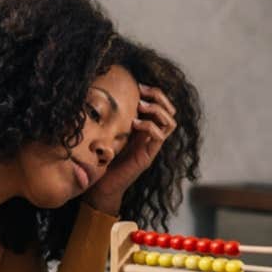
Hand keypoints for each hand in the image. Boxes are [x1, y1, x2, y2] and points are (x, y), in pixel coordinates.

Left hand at [85, 84, 176, 214]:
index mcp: (144, 128)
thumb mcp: (108, 131)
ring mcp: (151, 146)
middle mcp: (151, 136)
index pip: (161, 105)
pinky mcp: (147, 156)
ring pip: (170, 123)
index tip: (138, 85)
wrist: (101, 185)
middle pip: (170, 111)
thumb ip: (113, 116)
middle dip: (158, 97)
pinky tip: (134, 124)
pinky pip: (159, 137)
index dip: (153, 92)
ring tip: (140, 107)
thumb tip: (104, 92)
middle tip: (141, 92)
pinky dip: (149, 126)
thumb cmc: (101, 158)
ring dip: (157, 110)